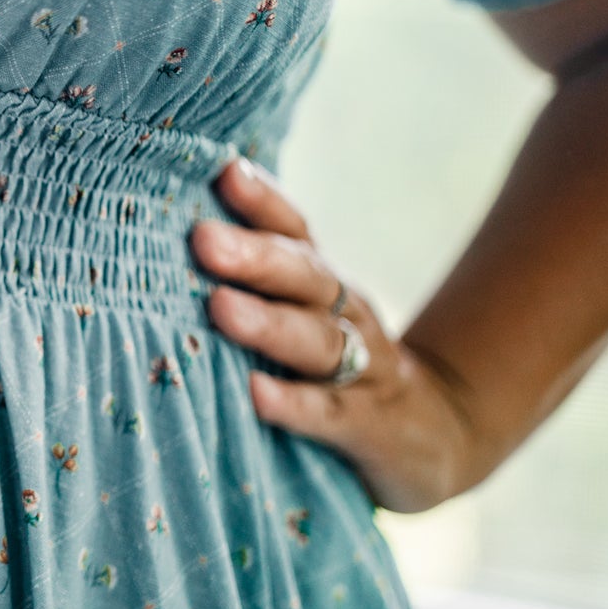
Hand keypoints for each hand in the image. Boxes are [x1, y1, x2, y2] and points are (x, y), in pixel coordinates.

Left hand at [188, 158, 485, 513]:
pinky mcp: (368, 426)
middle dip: (255, 256)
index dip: (264, 201)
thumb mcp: (305, 316)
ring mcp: (363, 370)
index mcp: (322, 284)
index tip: (224, 172)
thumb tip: (176, 238)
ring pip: (318, 340)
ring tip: (220, 308)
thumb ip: (253, 285)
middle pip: (304, 278)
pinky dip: (294, 403)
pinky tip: (256, 394)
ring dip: (268, 324)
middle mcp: (346, 315)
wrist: (431, 436)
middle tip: (203, 239)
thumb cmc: (335, 368)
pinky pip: (330, 413)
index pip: (295, 232)